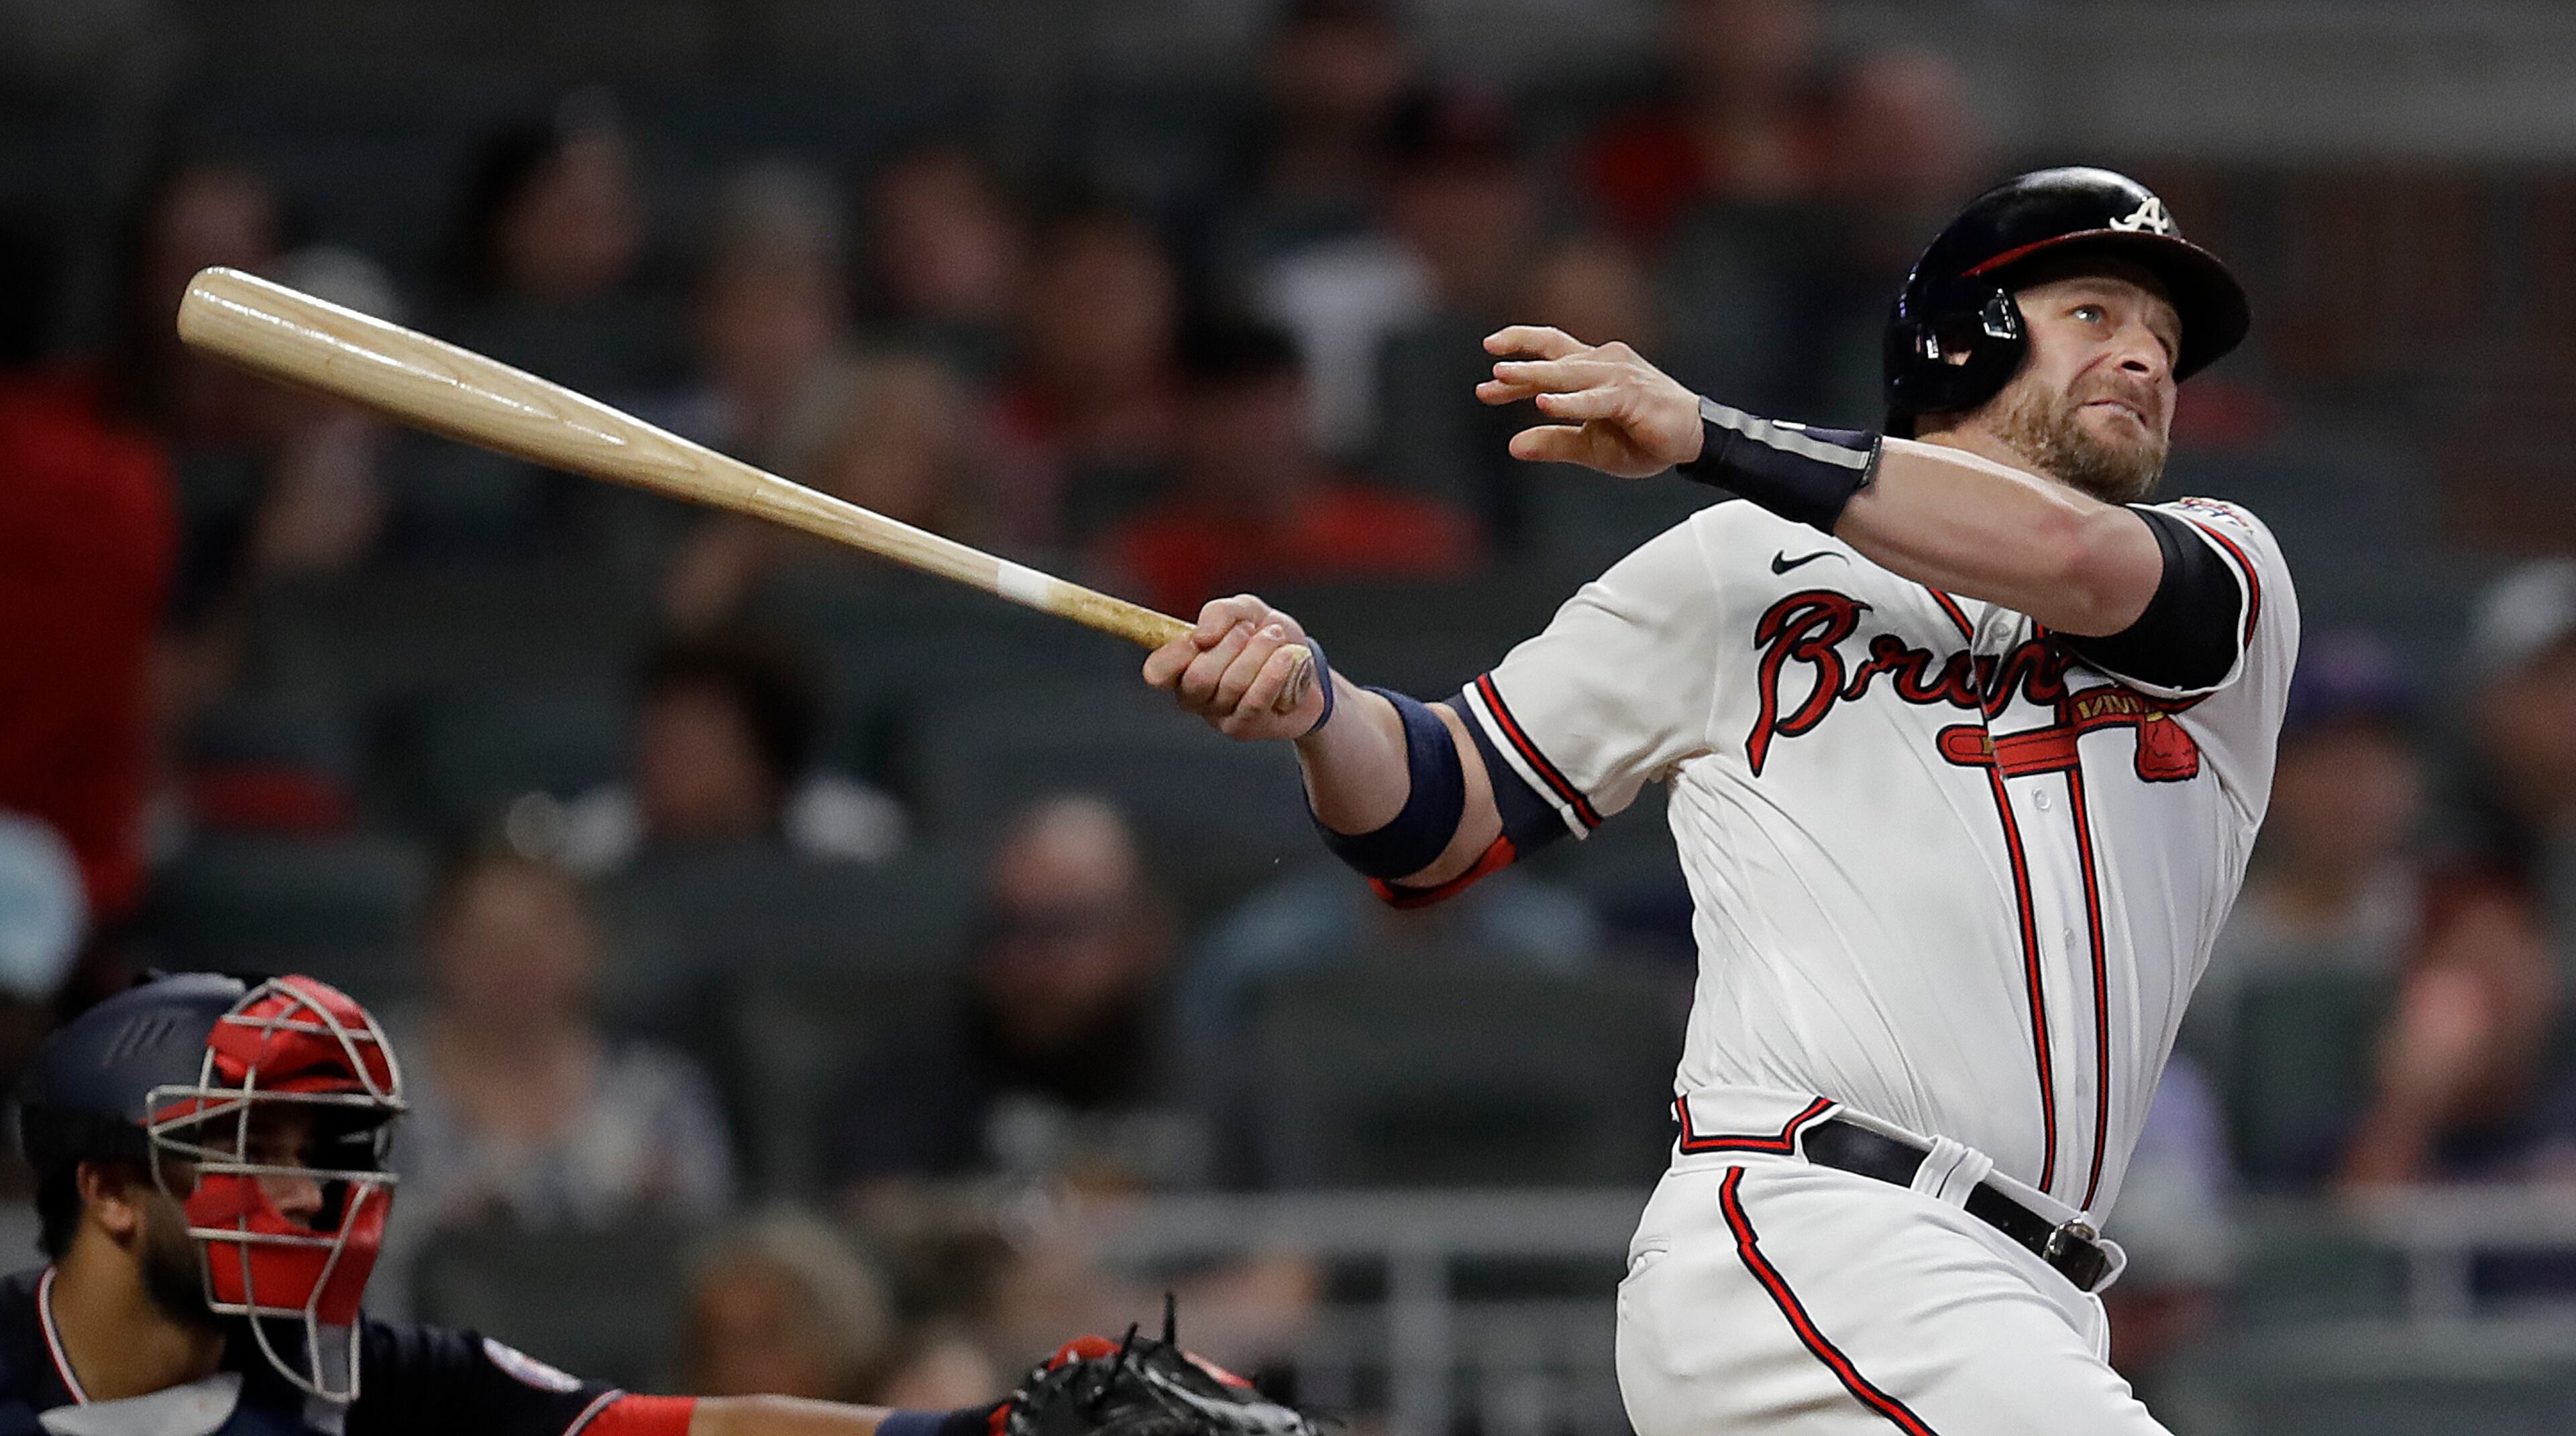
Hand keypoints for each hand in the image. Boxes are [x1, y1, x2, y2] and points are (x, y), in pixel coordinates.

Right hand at [1142, 595, 1326, 740]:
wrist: (1307, 664)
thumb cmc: (1265, 636)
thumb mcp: (1244, 611)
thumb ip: (1219, 613)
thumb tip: (1201, 636)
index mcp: (1181, 667)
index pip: (1157, 672)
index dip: (1176, 653)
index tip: (1202, 636)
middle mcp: (1193, 697)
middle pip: (1198, 678)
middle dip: (1230, 645)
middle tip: (1251, 630)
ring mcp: (1217, 716)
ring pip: (1231, 686)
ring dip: (1259, 652)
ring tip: (1275, 637)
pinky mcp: (1244, 728)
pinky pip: (1255, 701)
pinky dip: (1274, 673)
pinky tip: (1287, 657)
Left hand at [1476, 325, 1706, 477]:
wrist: (1694, 440)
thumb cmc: (1644, 437)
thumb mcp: (1590, 446)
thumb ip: (1554, 443)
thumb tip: (1513, 447)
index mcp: (1592, 370)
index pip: (1548, 361)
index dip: (1517, 373)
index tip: (1486, 387)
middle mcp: (1604, 363)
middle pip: (1554, 355)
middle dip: (1518, 360)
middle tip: (1490, 365)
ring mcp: (1618, 376)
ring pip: (1568, 372)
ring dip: (1534, 374)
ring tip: (1502, 376)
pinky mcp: (1632, 397)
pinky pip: (1595, 399)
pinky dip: (1569, 401)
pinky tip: (1544, 403)